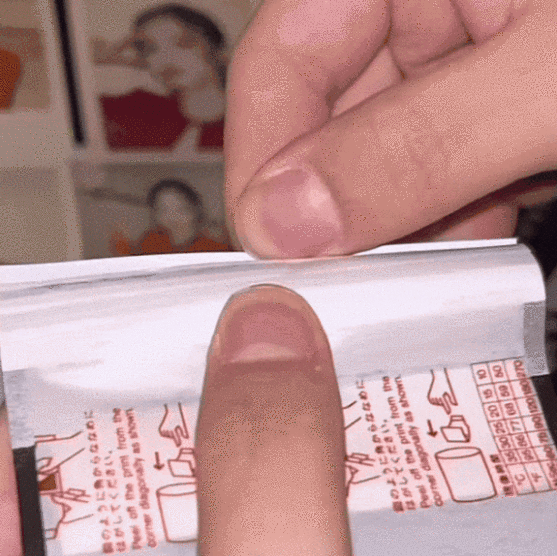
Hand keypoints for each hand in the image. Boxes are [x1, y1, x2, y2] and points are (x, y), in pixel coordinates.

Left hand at [0, 286, 474, 555]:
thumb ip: (263, 483)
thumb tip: (260, 334)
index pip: (25, 462)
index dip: (110, 376)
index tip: (193, 313)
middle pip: (118, 486)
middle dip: (209, 420)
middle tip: (283, 346)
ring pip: (192, 524)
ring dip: (265, 467)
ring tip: (329, 402)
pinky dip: (296, 523)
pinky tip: (352, 489)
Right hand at [225, 0, 556, 256]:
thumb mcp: (548, 83)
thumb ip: (422, 144)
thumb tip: (291, 219)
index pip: (282, 60)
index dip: (264, 167)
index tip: (277, 256)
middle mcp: (426, 7)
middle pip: (326, 125)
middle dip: (338, 216)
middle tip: (356, 289)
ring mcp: (464, 61)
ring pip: (380, 165)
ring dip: (397, 232)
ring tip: (426, 278)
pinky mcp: (497, 111)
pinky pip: (440, 177)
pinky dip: (449, 224)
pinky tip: (470, 250)